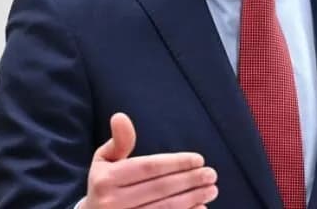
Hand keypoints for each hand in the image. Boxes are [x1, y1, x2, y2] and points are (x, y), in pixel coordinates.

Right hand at [83, 112, 218, 208]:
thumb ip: (119, 141)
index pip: (148, 168)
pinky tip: (201, 207)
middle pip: (160, 188)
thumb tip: (120, 117)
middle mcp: (112, 203)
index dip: (176, 163)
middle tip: (211, 174)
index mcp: (105, 180)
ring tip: (212, 189)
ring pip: (165, 208)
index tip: (199, 159)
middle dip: (190, 180)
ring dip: (192, 198)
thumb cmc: (104, 185)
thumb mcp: (105, 161)